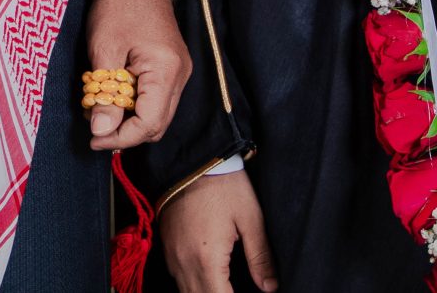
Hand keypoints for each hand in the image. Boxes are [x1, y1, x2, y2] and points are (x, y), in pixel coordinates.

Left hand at [83, 0, 190, 149]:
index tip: (94, 140)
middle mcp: (179, 77)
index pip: (149, 123)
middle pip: (156, 124)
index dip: (121, 138)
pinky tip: (111, 97)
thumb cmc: (118, 6)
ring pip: (156, 114)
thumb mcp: (104, 50)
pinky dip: (133, 105)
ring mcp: (177, 72)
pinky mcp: (169, 68)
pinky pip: (154, 99)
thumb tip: (102, 131)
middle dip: (125, 134)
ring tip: (98, 112)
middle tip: (94, 130)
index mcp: (166, 71)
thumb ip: (105, 94)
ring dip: (128, 120)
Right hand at [160, 170, 277, 292]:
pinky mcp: (166, 246)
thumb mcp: (250, 219)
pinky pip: (177, 278)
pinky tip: (207, 281)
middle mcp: (184, 262)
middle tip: (234, 290)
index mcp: (207, 259)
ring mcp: (172, 255)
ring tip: (223, 288)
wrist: (192, 158)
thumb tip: (270, 286)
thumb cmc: (224, 185)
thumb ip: (260, 257)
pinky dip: (192, 286)